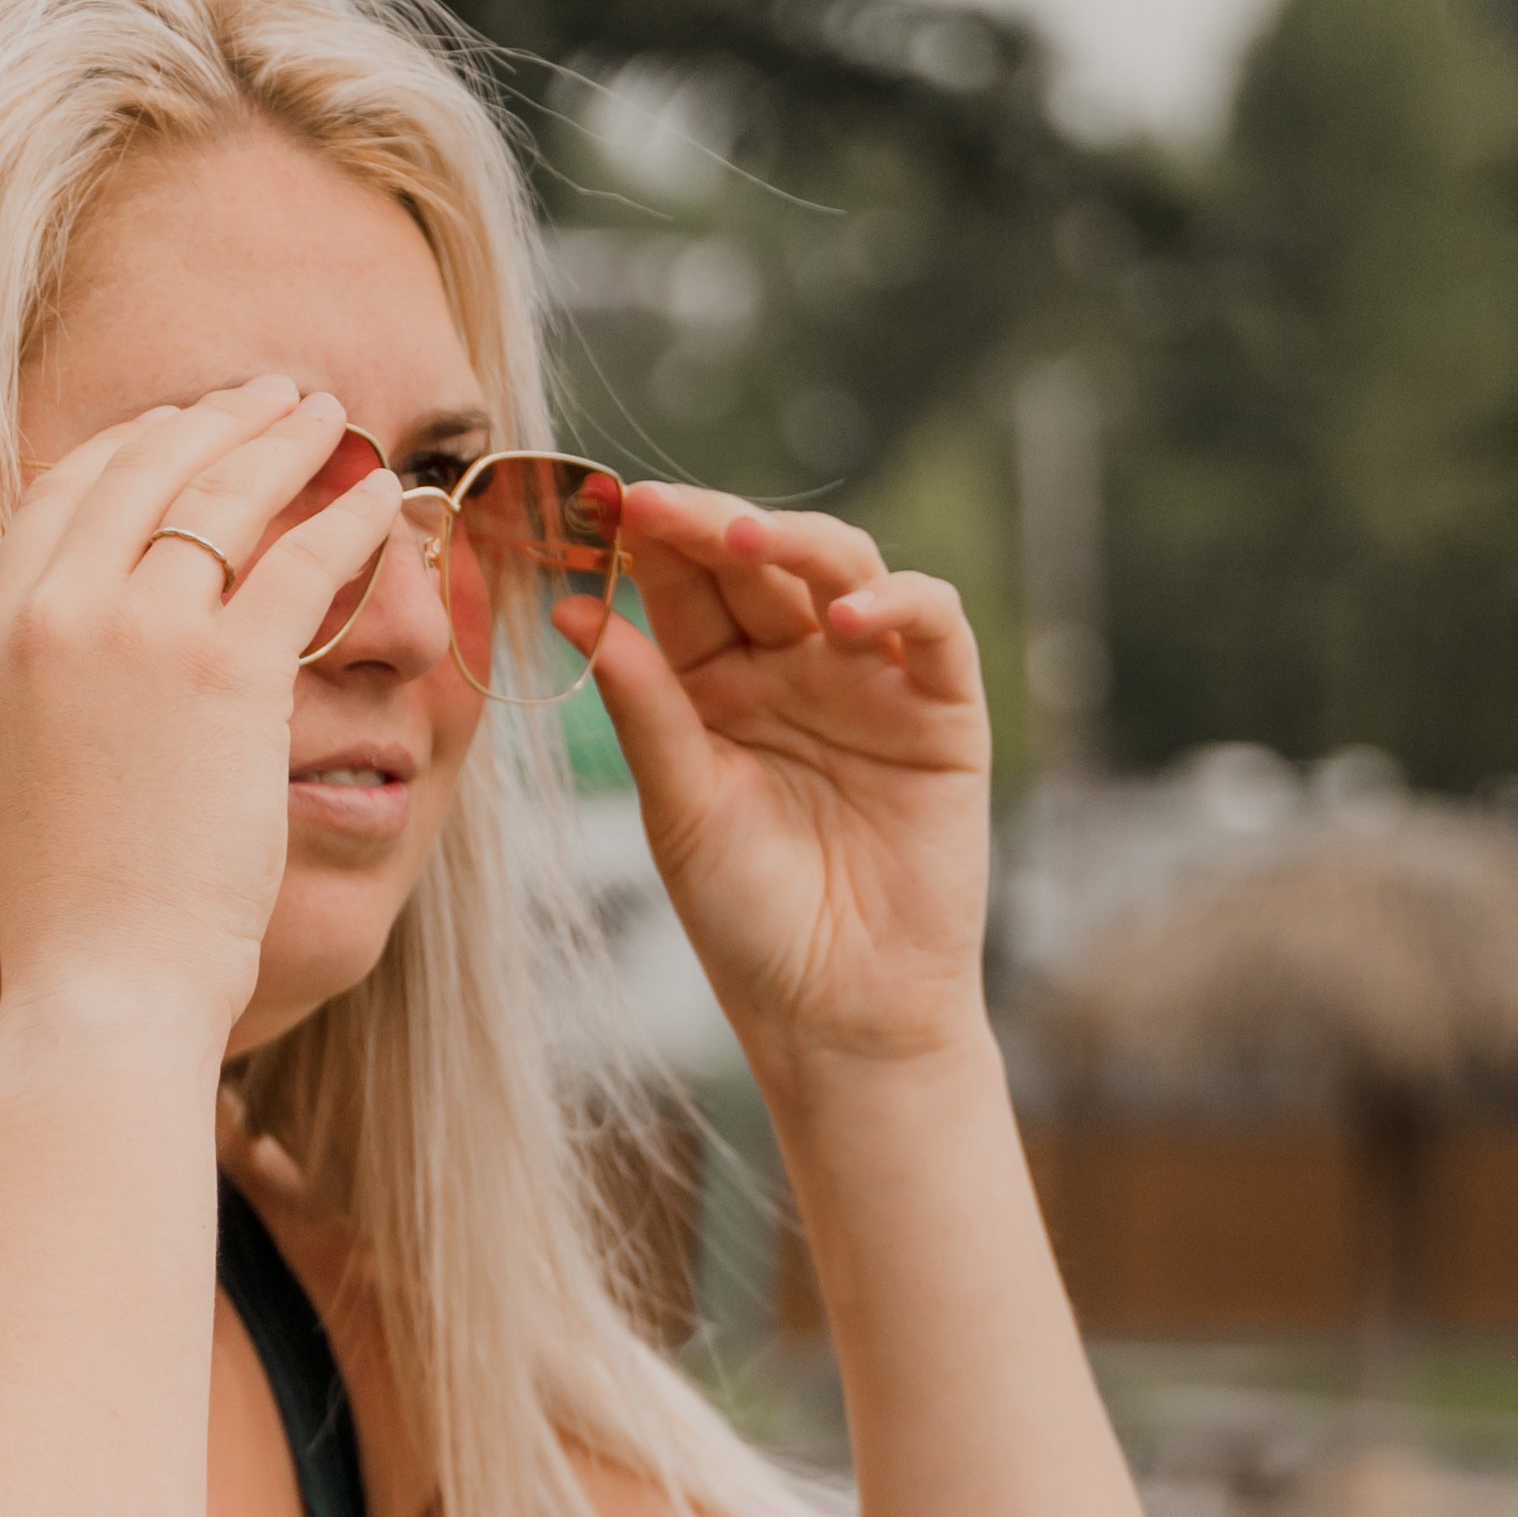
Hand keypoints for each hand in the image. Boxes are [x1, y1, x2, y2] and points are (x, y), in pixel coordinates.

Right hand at [0, 382, 404, 1052]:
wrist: (103, 978)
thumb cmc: (82, 901)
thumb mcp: (35, 761)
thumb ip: (62, 680)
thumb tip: (117, 643)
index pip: (62, 489)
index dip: (133, 441)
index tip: (185, 426)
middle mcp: (57, 612)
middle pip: (145, 467)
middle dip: (220, 418)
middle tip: (277, 396)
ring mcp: (140, 633)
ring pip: (226, 494)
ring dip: (289, 442)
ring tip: (335, 420)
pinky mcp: (227, 672)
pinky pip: (304, 562)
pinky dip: (352, 520)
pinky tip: (387, 503)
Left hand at [588, 489, 992, 1079]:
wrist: (839, 1012)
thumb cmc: (751, 923)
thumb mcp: (682, 808)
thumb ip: (643, 708)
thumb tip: (574, 612)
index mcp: (716, 686)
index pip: (684, 586)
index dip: (646, 541)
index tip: (590, 506)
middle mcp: (793, 668)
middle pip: (757, 562)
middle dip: (706, 525)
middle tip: (651, 504)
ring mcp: (870, 679)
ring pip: (843, 567)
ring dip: (795, 542)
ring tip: (740, 540)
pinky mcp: (943, 707)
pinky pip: (932, 625)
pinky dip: (897, 602)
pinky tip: (844, 618)